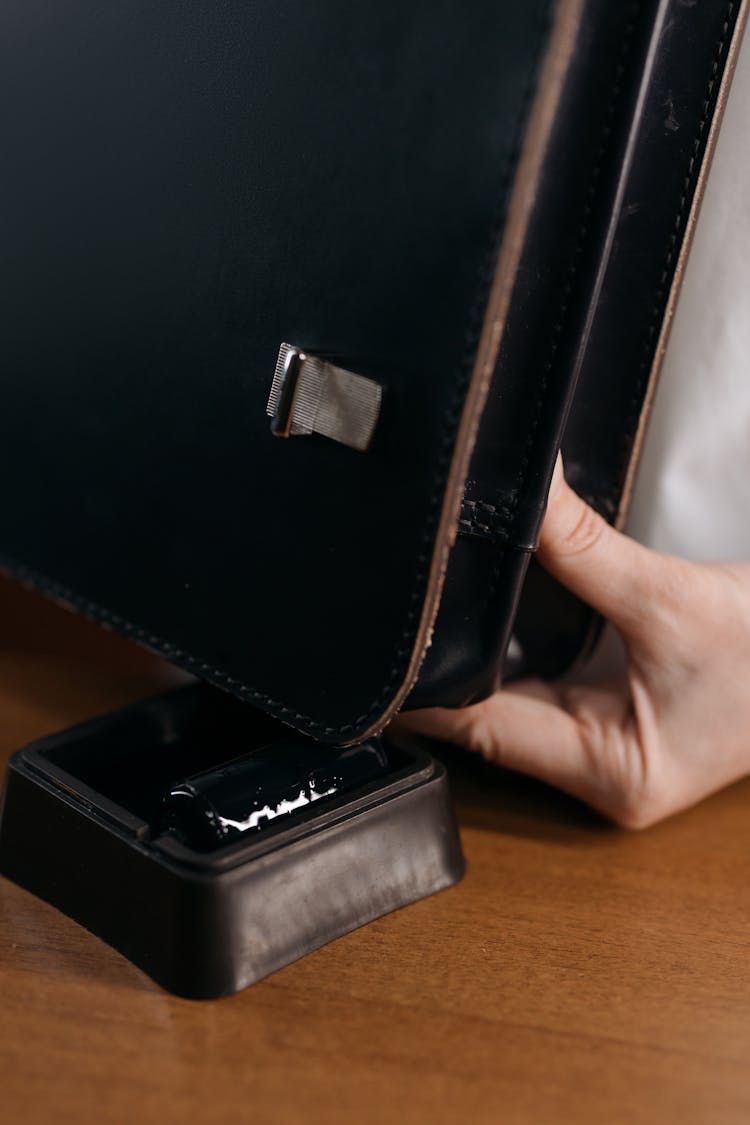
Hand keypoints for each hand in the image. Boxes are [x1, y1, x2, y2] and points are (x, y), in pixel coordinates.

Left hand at [398, 459, 749, 827]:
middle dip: (443, 672)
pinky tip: (482, 618)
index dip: (427, 693)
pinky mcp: (612, 721)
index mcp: (614, 774)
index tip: (378, 657)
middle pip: (489, 722)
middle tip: (394, 618)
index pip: (486, 732)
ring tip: (428, 613)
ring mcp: (605, 750)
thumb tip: (523, 496)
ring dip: (475, 664)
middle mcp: (601, 774)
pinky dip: (510, 656)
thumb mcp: (673, 599)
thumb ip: (586, 550)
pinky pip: (538, 691)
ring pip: (510, 706)